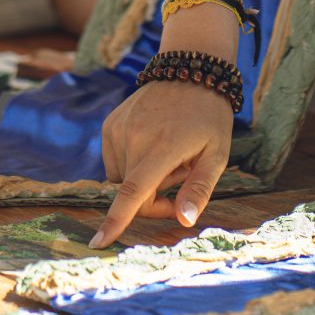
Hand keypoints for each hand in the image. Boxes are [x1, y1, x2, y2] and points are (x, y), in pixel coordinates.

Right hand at [93, 80, 233, 246]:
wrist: (190, 72)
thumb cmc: (209, 118)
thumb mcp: (217, 155)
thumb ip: (199, 189)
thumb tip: (183, 220)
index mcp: (163, 147)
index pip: (134, 192)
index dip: (116, 220)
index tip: (97, 243)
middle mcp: (135, 137)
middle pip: (132, 193)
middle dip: (154, 199)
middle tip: (181, 181)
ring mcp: (119, 128)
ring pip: (122, 179)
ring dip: (142, 179)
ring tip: (168, 156)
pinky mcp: (110, 124)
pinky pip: (115, 161)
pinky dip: (131, 163)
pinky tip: (152, 144)